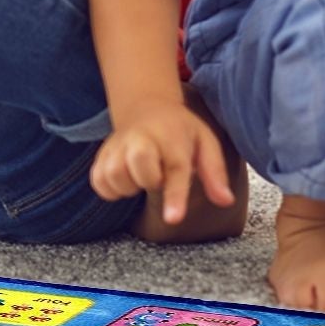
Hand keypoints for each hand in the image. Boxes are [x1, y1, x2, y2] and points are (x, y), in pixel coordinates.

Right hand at [90, 108, 235, 226]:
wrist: (145, 106)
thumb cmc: (179, 130)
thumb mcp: (205, 143)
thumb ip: (214, 172)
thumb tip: (226, 201)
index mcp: (171, 137)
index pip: (175, 167)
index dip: (174, 196)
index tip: (173, 219)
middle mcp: (140, 138)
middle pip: (136, 165)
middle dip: (146, 181)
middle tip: (156, 179)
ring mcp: (117, 145)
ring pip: (112, 175)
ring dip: (127, 187)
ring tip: (140, 179)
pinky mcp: (102, 154)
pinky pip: (97, 180)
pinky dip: (109, 188)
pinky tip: (126, 181)